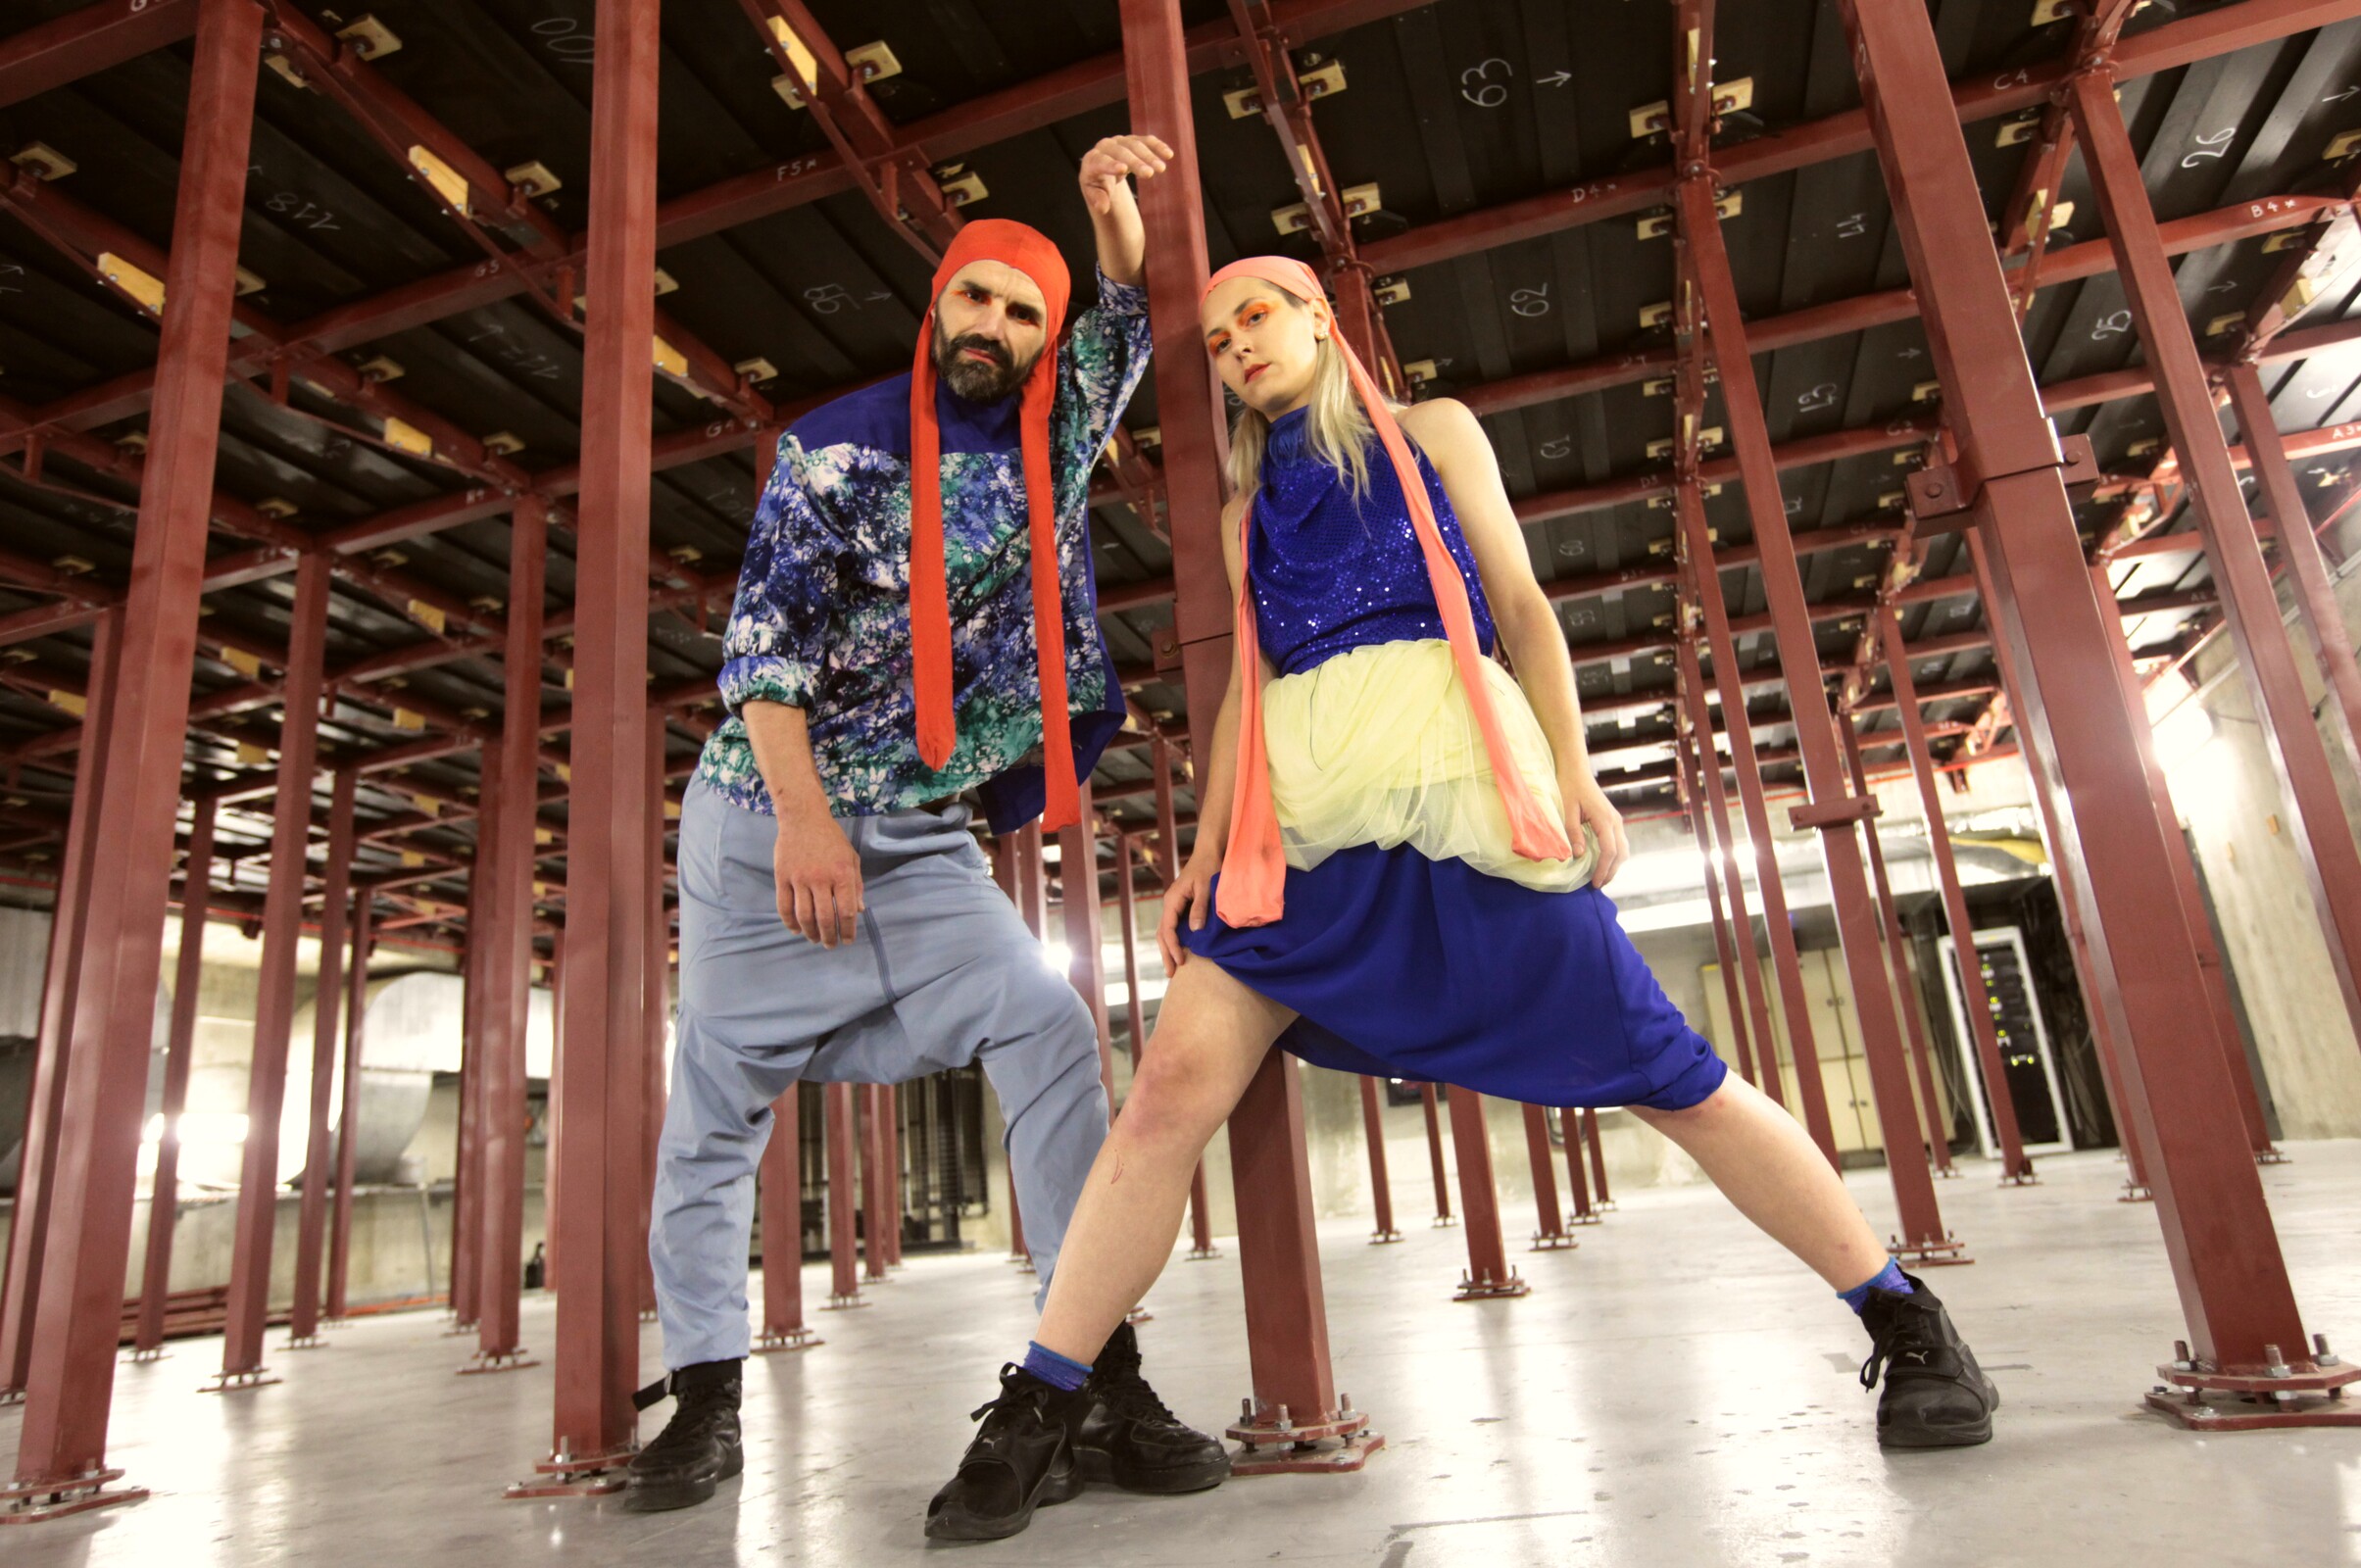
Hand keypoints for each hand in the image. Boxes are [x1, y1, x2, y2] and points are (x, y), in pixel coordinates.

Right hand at [773, 798, 862, 946]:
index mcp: (842, 874)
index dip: (848, 930)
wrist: (803, 818)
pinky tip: (796, 930)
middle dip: (829, 936)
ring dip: (810, 932)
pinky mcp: (782, 877)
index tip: (848, 940)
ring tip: (815, 939)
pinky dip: (790, 922)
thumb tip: (860, 911)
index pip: (846, 911)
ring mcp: (799, 878)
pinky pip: (784, 906)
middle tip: (830, 945)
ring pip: (804, 916)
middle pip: (825, 918)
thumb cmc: (831, 839)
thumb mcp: (851, 858)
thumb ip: (857, 885)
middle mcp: (821, 878)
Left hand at [1078, 134, 1172, 216]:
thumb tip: (1102, 208)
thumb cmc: (1098, 186)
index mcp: (1091, 161)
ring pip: (1135, 145)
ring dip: (1149, 156)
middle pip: (1121, 152)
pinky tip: (1168, 154)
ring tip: (1161, 169)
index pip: (1100, 161)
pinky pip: (1146, 141)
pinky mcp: (1133, 140)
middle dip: (1135, 162)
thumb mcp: (1095, 195)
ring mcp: (1119, 141)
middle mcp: (1104, 146)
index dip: (1111, 165)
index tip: (1123, 169)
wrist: (1104, 173)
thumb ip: (1097, 200)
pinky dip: (1157, 146)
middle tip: (1149, 174)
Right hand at [1156, 851, 1218, 973]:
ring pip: (1166, 931)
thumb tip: (1194, 931)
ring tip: (1173, 967)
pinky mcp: (1182, 905)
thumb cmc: (1209, 866)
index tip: (1181, 962)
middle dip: (1166, 953)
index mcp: (1172, 899)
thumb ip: (1200, 908)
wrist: (1209, 851)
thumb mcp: (1206, 887)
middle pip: (1162, 933)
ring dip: (1168, 949)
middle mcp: (1170, 903)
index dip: (1172, 947)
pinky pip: (1174, 926)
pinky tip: (1180, 950)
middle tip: (1171, 974)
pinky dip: (1175, 940)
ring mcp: (1175, 904)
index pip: (1167, 929)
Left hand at [1565, 774, 1627, 888]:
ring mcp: (1616, 821)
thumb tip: (1579, 856)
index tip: (1595, 883)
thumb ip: (1573, 833)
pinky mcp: (1613, 821)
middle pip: (1621, 853)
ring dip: (1614, 865)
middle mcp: (1615, 821)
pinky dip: (1614, 856)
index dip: (1604, 869)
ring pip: (1624, 849)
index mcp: (1605, 819)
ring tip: (1601, 878)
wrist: (1576, 771)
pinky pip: (1619, 843)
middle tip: (1598, 885)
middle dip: (1611, 871)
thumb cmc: (1569, 788)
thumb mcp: (1567, 811)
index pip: (1609, 850)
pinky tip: (1602, 863)